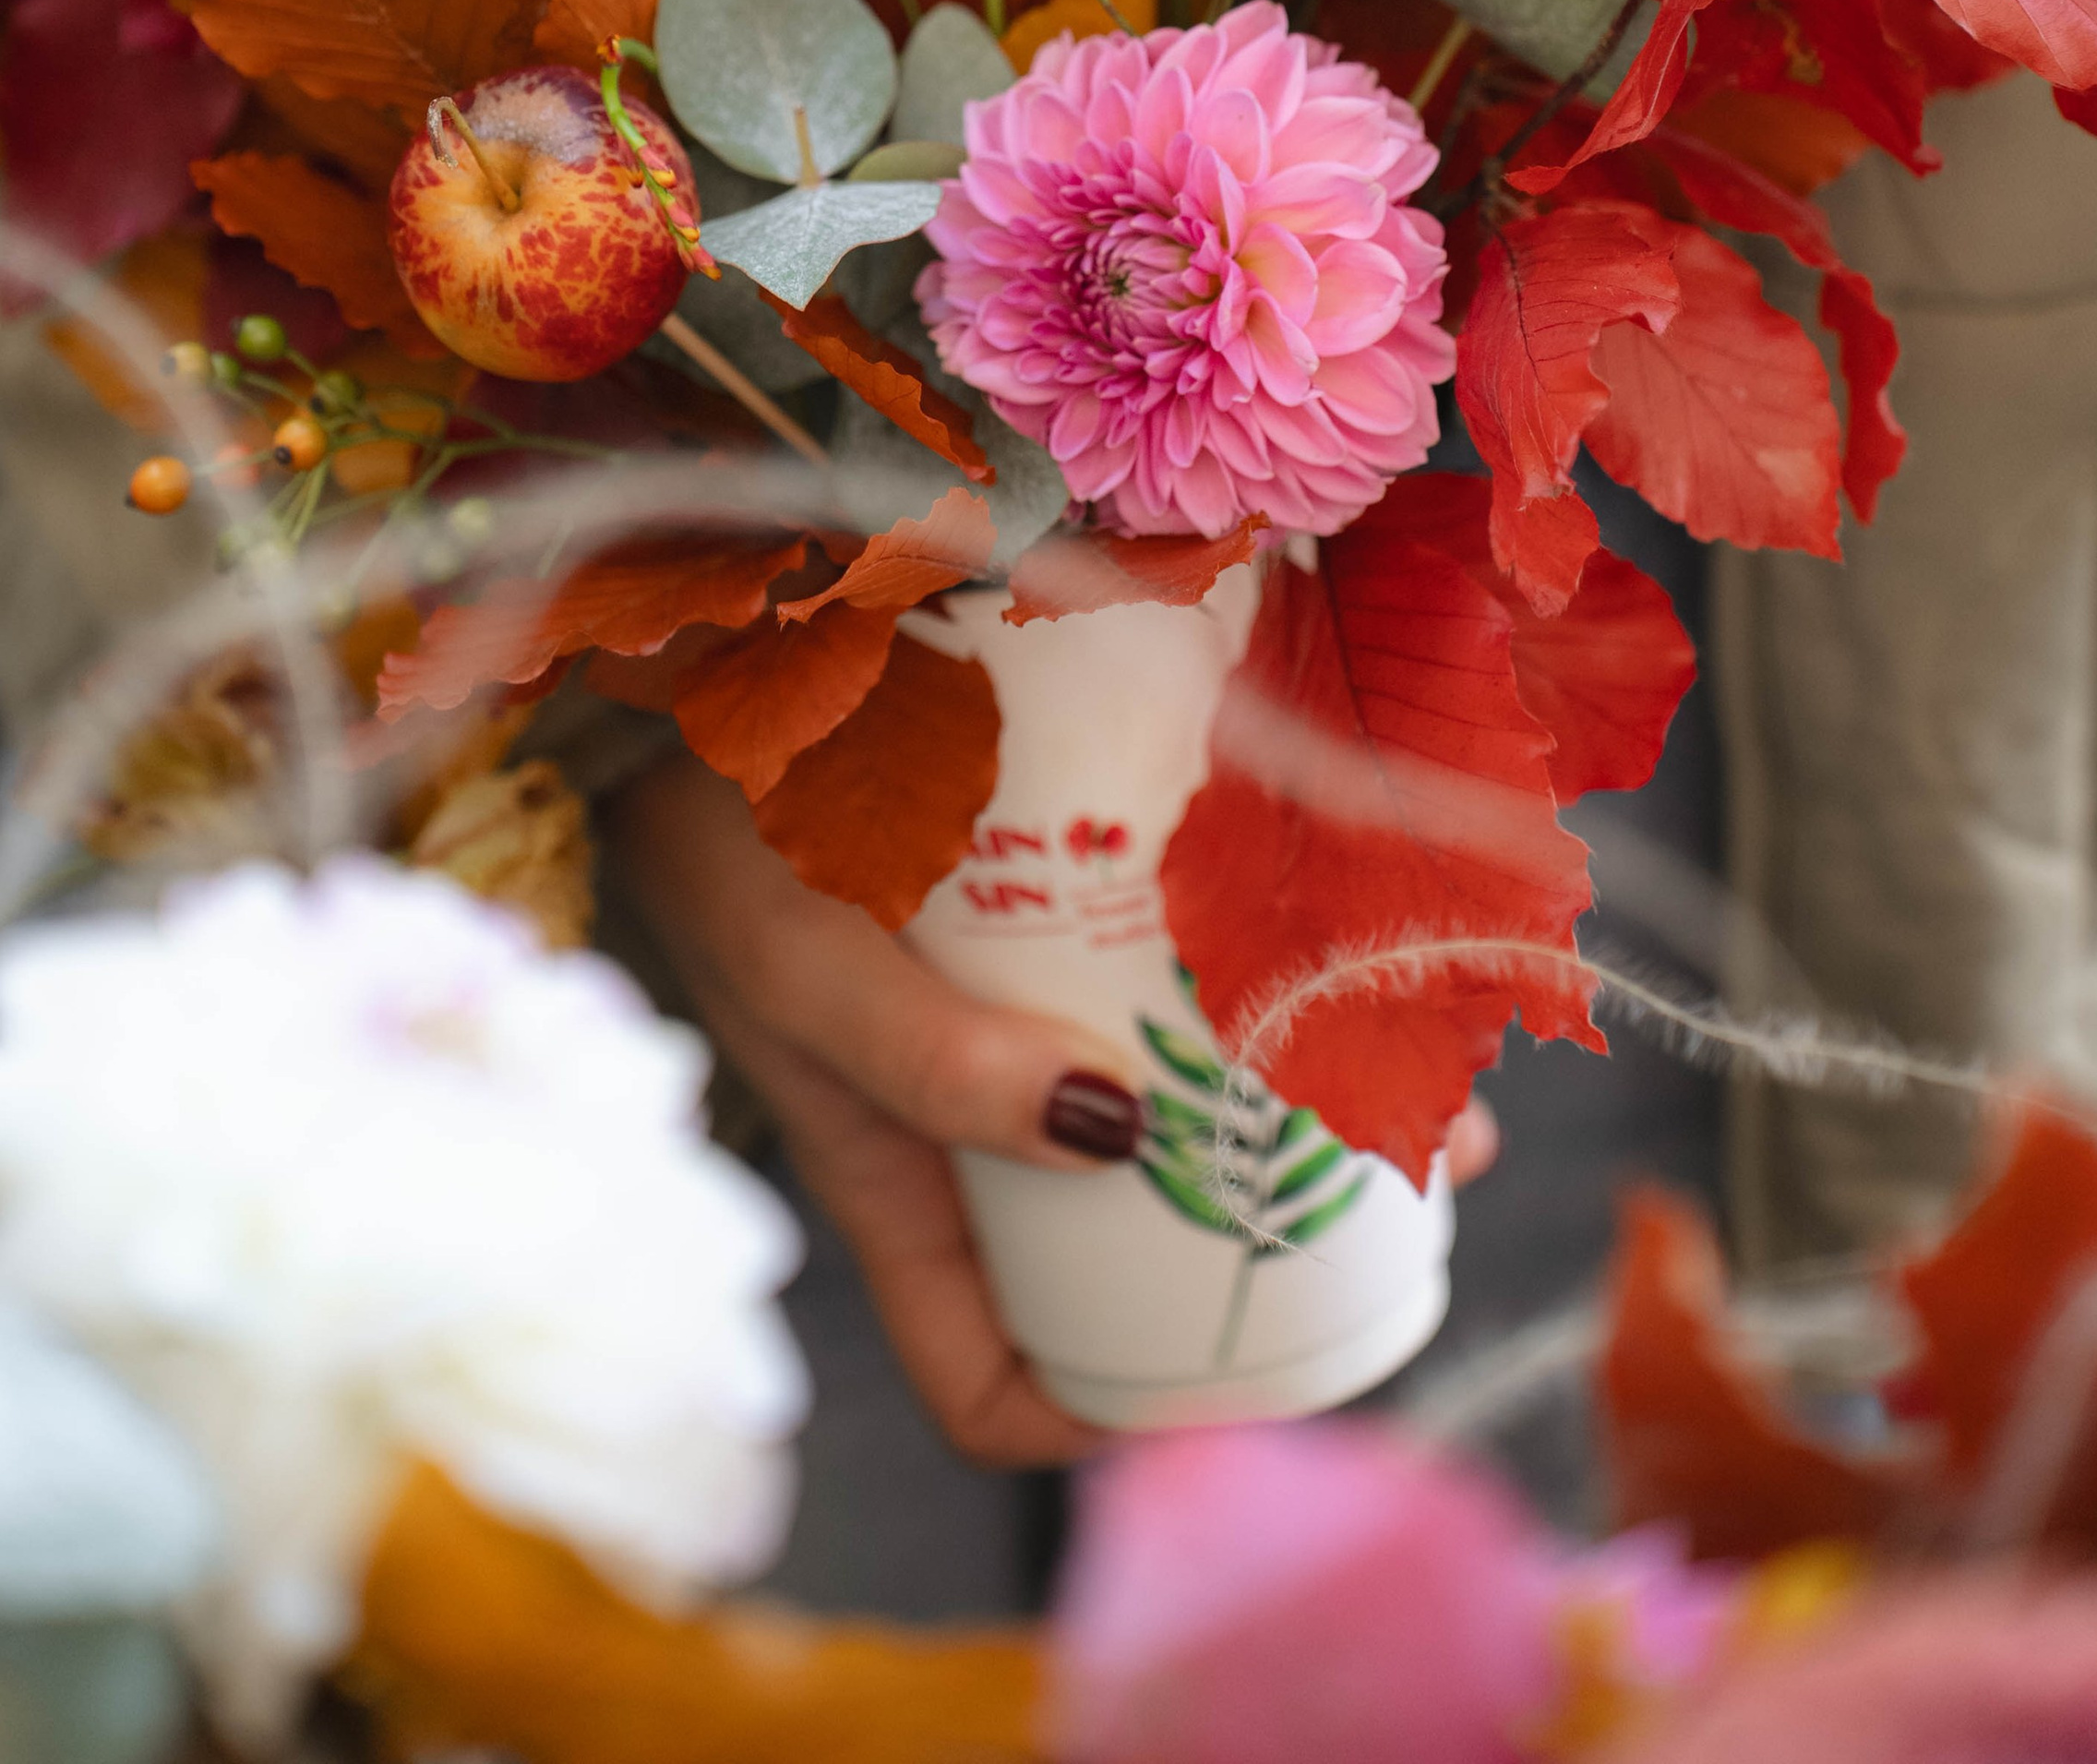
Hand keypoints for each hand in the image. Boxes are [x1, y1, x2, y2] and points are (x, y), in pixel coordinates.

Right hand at [614, 752, 1501, 1470]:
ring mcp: (1008, 1011)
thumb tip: (1112, 1134)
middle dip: (1256, 1225)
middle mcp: (969, 1115)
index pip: (986, 1381)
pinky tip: (1319, 924)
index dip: (1098, 1420)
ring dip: (1277, 1087)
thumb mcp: (806, 972)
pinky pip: (1159, 971)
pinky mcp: (1041, 902)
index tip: (1235, 1376)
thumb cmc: (722, 846)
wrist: (688, 677)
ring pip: (1160, 1095)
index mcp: (899, 1185)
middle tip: (1397, 1170)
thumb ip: (930, 1060)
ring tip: (1408, 1048)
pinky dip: (1240, 966)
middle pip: (1119, 1238)